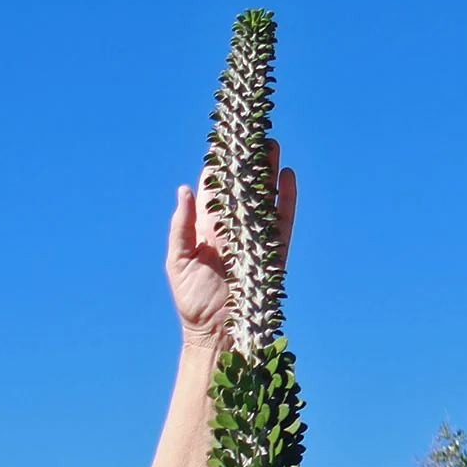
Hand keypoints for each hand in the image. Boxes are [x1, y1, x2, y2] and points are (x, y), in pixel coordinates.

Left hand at [166, 140, 297, 348]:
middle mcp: (233, 230)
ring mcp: (255, 239)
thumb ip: (181, 227)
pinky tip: (288, 176)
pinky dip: (286, 198)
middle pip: (243, 188)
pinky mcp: (273, 252)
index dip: (218, 166)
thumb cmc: (192, 303)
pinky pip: (283, 220)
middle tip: (252, 133)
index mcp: (208, 230)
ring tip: (271, 145)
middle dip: (248, 161)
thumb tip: (184, 189)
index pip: (215, 190)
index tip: (222, 139)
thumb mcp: (178, 262)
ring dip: (269, 171)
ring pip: (265, 197)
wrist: (217, 334)